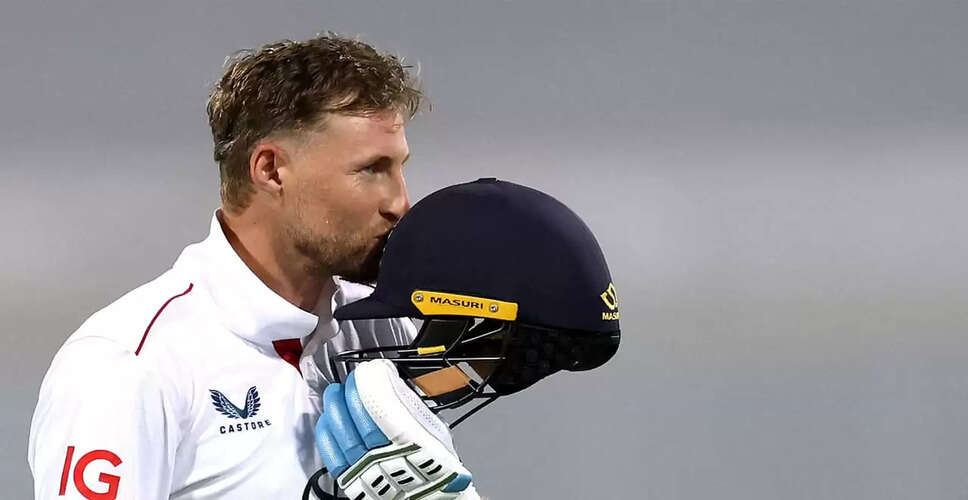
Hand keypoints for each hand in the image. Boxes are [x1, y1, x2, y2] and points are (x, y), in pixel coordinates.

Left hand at [314, 360, 479, 499]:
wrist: (431, 497)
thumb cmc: (435, 465)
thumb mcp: (434, 430)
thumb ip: (412, 408)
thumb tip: (389, 383)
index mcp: (413, 444)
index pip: (385, 410)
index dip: (372, 387)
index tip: (369, 372)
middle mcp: (387, 459)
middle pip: (361, 421)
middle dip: (352, 394)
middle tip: (351, 380)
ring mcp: (368, 470)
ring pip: (344, 437)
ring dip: (335, 410)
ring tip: (334, 393)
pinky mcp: (353, 480)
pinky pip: (333, 456)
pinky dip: (327, 434)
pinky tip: (326, 419)